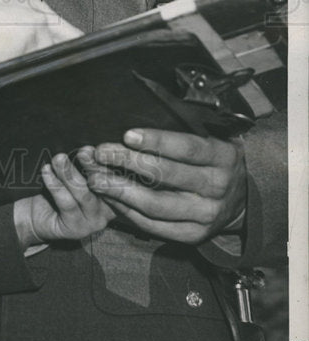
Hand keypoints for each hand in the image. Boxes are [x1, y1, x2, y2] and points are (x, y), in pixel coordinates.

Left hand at [14, 149, 114, 247]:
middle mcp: (109, 212)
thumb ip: (86, 166)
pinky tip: (47, 172)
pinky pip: (66, 203)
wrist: (37, 215)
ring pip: (84, 195)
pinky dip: (55, 185)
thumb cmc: (60, 190)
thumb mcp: (76, 174)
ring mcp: (93, 222)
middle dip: (91, 166)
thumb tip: (88, 150)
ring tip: (59, 159)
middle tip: (81, 152)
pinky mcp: (76, 229)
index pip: (115, 177)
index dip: (104, 162)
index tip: (92, 149)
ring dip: (69, 174)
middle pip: (104, 186)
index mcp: (115, 195)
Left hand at [80, 128, 246, 244]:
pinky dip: (129, 213)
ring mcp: (206, 214)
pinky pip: (156, 226)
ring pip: (157, 205)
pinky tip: (111, 198)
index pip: (187, 148)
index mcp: (222, 156)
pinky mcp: (194, 235)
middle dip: (128, 162)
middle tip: (99, 153)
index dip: (156, 141)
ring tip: (96, 179)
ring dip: (121, 191)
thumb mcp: (212, 137)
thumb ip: (184, 126)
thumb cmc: (213, 159)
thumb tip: (141, 105)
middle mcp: (216, 186)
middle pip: (166, 175)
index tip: (126, 134)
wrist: (243, 200)